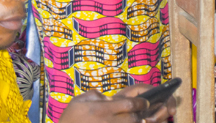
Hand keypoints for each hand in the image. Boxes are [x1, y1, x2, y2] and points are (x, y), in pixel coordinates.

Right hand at [59, 87, 175, 122]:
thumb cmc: (70, 118)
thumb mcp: (79, 100)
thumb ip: (97, 95)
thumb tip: (110, 98)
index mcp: (102, 109)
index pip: (130, 105)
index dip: (141, 103)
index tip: (145, 102)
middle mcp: (108, 122)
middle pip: (133, 119)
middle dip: (141, 115)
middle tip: (146, 112)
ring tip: (141, 120)